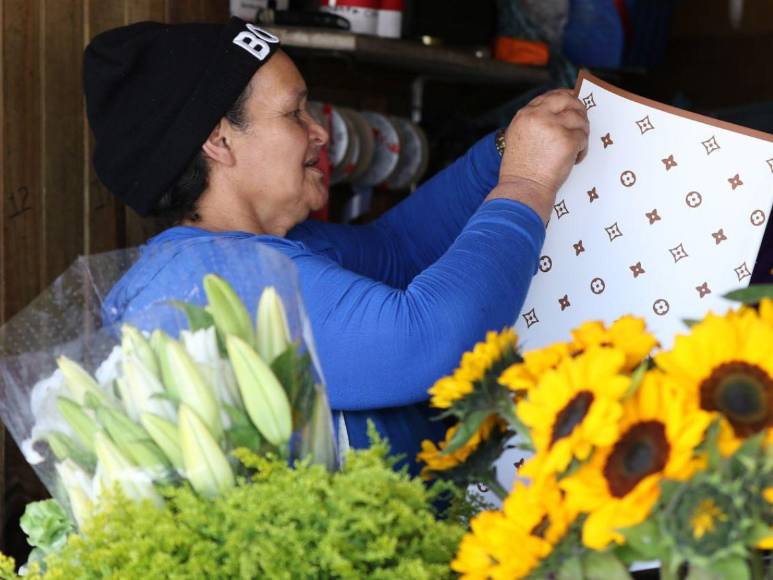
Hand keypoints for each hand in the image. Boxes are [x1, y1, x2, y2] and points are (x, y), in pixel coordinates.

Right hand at [486, 89, 588, 223]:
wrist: (523, 189)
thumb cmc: (520, 171)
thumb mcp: (518, 138)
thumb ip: (533, 123)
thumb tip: (556, 115)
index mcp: (524, 115)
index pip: (548, 97)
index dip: (563, 98)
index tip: (571, 102)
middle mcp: (538, 116)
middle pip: (566, 100)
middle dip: (578, 108)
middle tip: (582, 120)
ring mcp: (554, 127)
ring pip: (579, 119)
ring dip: (581, 133)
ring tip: (575, 149)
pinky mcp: (568, 140)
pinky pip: (583, 137)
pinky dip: (582, 149)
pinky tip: (575, 158)